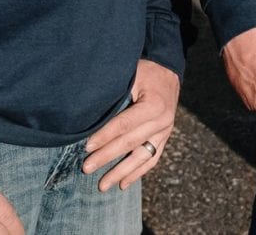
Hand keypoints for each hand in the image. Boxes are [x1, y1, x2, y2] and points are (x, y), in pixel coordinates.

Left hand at [82, 58, 180, 190]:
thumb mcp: (132, 74)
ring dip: (121, 172)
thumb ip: (116, 92)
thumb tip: (88, 109)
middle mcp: (162, 121)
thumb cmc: (145, 71)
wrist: (169, 70)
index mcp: (153, 105)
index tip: (87, 147)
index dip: (105, 136)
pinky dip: (137, 172)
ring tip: (102, 185)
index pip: (124, 124)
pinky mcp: (164, 137)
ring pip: (141, 157)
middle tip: (87, 168)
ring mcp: (165, 131)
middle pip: (130, 143)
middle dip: (107, 157)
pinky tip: (123, 183)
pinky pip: (152, 159)